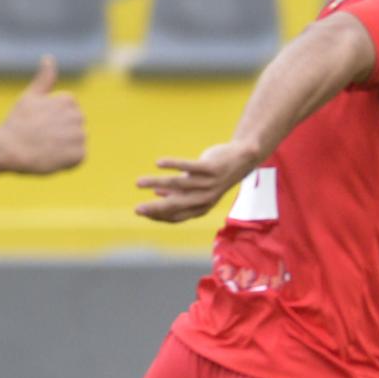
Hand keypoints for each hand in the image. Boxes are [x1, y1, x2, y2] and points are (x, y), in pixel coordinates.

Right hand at [2, 56, 85, 175]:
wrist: (10, 148)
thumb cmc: (17, 122)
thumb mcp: (30, 96)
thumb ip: (44, 79)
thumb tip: (49, 57)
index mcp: (69, 100)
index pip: (69, 113)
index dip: (53, 121)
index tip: (40, 123)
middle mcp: (78, 116)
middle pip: (74, 128)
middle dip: (61, 133)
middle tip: (41, 137)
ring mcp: (80, 136)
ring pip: (76, 143)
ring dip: (64, 148)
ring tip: (46, 147)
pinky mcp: (79, 154)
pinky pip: (78, 158)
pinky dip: (67, 161)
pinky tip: (52, 158)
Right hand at [136, 138, 263, 222]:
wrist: (242, 160)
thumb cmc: (215, 175)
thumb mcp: (198, 188)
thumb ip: (180, 194)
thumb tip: (157, 196)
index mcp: (201, 207)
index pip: (177, 217)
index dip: (159, 217)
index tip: (142, 213)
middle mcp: (205, 198)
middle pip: (176, 205)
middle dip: (155, 208)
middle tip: (136, 209)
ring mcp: (209, 183)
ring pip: (178, 185)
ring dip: (156, 183)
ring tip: (138, 182)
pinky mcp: (211, 168)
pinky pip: (189, 166)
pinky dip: (173, 164)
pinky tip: (158, 163)